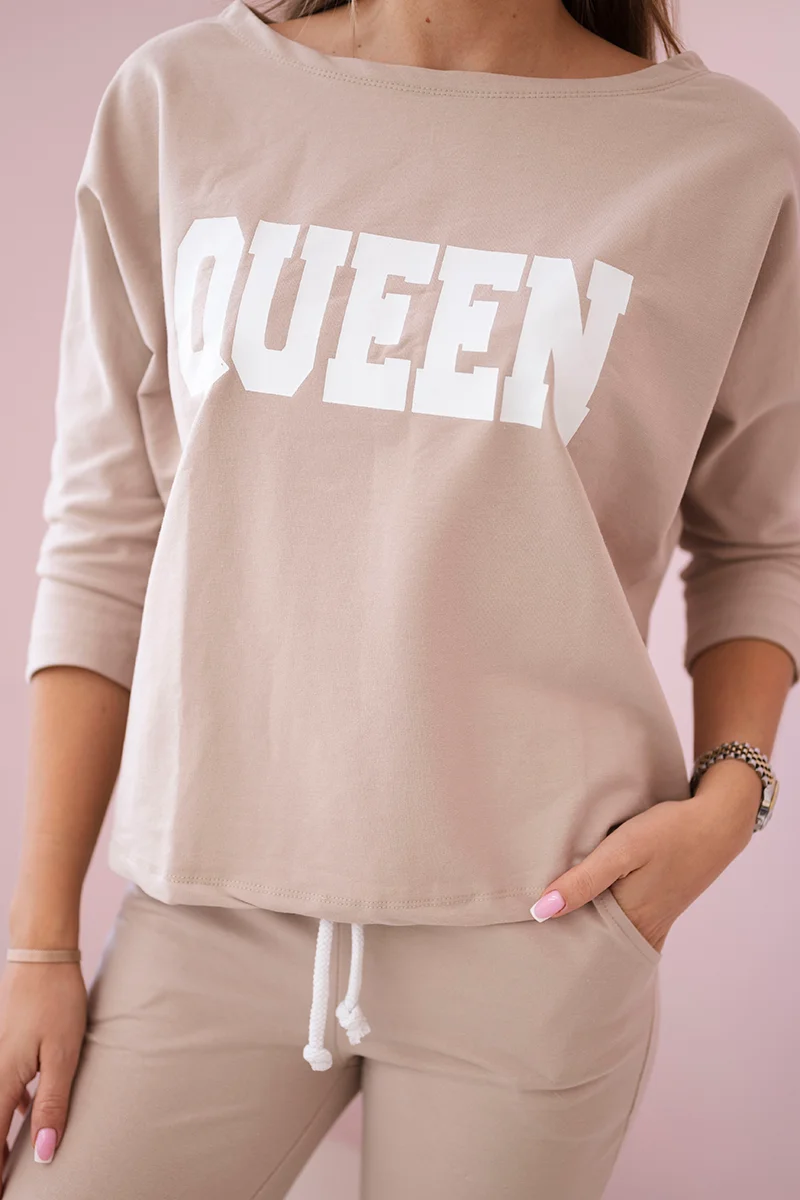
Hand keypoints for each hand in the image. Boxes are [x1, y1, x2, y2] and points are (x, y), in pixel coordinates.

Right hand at [0, 960, 86, 1188]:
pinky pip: (4, 1088)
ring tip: (11, 1162)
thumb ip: (52, 1104)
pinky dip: (9, 1109)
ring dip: (1, 1136)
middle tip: (7, 1185)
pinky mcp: (8, 1046)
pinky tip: (24, 1112)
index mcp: (2, 1080)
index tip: (3, 1196)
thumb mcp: (62, 1055)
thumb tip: (42, 1154)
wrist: (43, 954)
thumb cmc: (56, 1000)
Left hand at [530, 760, 762, 953]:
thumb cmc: (668, 831)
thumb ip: (583, 880)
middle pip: (593, 944)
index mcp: (629, 921)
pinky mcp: (657, 905)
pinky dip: (602, 914)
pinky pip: (622, 920)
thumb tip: (540, 911)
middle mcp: (641, 928)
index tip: (520, 933)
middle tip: (525, 929)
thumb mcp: (623, 849)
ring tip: (546, 914)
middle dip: (563, 938)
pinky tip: (583, 900)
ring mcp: (653, 919)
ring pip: (606, 932)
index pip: (580, 946)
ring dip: (581, 924)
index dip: (551, 940)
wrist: (718, 821)